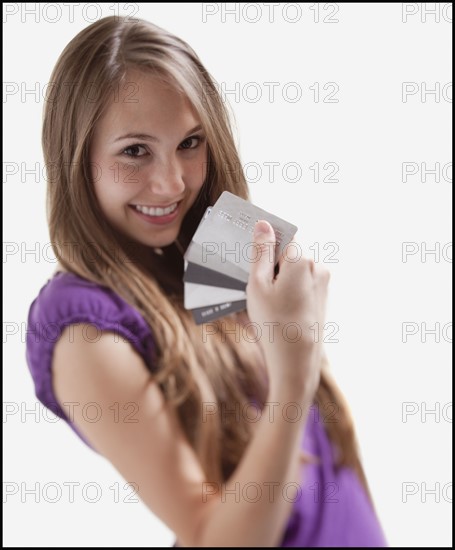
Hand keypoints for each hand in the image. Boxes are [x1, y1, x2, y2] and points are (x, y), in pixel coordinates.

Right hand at [246, 220, 329, 397]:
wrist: (296, 362)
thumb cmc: (273, 323)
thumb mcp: (257, 284)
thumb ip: (260, 252)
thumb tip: (264, 225)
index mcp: (301, 259)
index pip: (282, 236)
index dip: (264, 243)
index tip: (248, 252)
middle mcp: (317, 267)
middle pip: (288, 254)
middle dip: (269, 263)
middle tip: (250, 282)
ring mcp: (322, 284)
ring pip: (293, 270)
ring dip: (277, 278)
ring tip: (261, 300)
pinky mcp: (321, 298)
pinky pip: (300, 285)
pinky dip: (286, 290)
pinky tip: (274, 308)